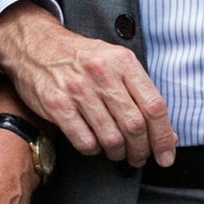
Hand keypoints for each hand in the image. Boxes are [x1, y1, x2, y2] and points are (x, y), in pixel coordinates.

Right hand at [0, 2, 174, 165]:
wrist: (35, 44)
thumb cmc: (81, 58)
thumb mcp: (114, 62)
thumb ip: (140, 94)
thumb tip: (167, 134)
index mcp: (123, 62)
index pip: (154, 106)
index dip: (164, 137)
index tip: (166, 156)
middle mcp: (102, 74)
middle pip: (135, 126)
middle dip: (141, 150)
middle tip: (139, 158)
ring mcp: (78, 89)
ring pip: (111, 138)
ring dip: (118, 153)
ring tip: (116, 152)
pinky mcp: (57, 104)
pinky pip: (85, 141)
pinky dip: (93, 150)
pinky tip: (92, 143)